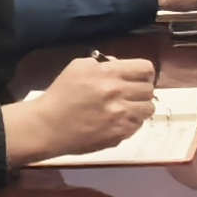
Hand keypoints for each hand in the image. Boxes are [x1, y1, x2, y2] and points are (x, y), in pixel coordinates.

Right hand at [11, 54, 154, 158]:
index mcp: (108, 73)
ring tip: (128, 108)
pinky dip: (132, 122)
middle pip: (149, 89)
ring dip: (140, 107)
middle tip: (131, 94)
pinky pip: (138, 125)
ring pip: (148, 109)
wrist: (47, 126)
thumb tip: (120, 64)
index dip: (144, 73)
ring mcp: (119, 115)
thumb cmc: (61, 95)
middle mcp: (117, 93)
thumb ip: (103, 63)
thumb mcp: (78, 67)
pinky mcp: (118, 134)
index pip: (145, 69)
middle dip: (141, 90)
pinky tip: (119, 120)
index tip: (139, 77)